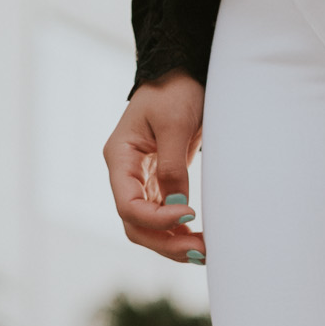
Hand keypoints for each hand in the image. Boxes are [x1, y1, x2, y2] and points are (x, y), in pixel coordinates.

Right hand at [103, 71, 206, 261]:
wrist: (182, 74)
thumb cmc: (174, 90)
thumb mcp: (174, 124)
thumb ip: (172, 167)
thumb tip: (176, 207)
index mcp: (120, 158)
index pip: (128, 206)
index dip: (157, 220)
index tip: (190, 214)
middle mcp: (125, 175)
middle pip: (135, 226)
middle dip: (166, 243)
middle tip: (199, 251)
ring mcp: (141, 182)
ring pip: (149, 229)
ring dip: (174, 244)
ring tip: (204, 251)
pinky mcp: (158, 186)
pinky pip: (163, 220)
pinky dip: (179, 234)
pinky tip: (199, 240)